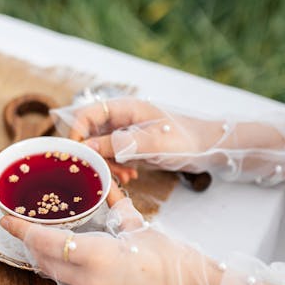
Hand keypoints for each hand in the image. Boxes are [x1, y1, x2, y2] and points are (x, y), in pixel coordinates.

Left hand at [0, 194, 208, 284]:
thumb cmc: (171, 259)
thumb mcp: (139, 227)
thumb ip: (115, 206)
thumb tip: (104, 185)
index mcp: (98, 256)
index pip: (47, 242)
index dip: (23, 231)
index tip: (7, 221)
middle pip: (48, 264)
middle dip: (39, 248)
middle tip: (35, 233)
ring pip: (64, 284)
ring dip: (63, 268)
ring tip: (78, 254)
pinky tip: (98, 279)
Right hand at [54, 97, 221, 180]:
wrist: (208, 148)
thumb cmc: (185, 140)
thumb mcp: (152, 144)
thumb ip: (120, 144)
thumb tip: (88, 148)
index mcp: (125, 108)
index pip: (87, 114)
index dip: (77, 133)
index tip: (76, 156)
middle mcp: (122, 118)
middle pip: (90, 132)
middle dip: (94, 154)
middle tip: (103, 172)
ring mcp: (126, 131)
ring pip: (100, 147)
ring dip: (107, 164)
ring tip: (125, 176)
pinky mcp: (131, 145)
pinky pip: (113, 155)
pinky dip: (116, 167)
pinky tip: (131, 176)